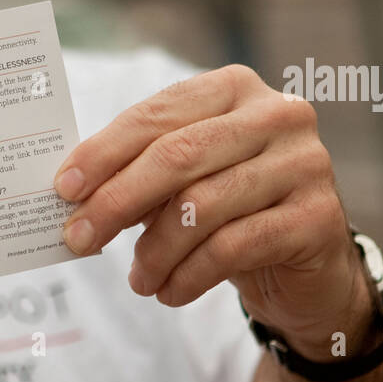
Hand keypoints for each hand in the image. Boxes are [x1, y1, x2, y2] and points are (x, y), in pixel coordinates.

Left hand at [54, 64, 377, 362]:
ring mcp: (305, 162)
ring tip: (137, 280)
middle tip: (78, 238)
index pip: (156, 115)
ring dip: (154, 252)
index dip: (104, 152)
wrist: (308, 270)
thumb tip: (74, 195)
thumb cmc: (231, 214)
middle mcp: (277, 114)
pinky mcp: (318, 217)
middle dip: (116, 200)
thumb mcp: (181, 186)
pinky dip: (188, 276)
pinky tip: (169, 292)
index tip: (64, 188)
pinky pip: (232, 247)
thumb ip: (137, 177)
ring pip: (202, 205)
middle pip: (177, 156)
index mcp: (234, 89)